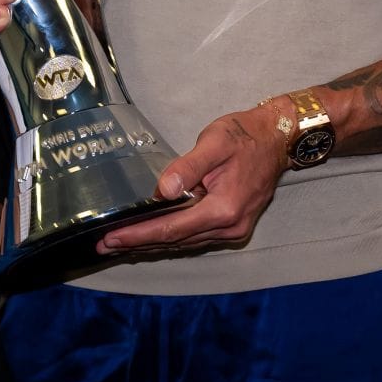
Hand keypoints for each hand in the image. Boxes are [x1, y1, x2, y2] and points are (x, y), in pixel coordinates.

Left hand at [96, 108, 282, 254]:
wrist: (277, 139)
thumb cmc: (245, 136)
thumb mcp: (214, 142)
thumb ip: (188, 167)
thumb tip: (162, 190)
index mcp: (224, 208)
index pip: (172, 229)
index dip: (139, 235)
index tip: (112, 238)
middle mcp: (229, 227)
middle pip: (176, 241)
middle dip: (139, 243)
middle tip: (104, 245)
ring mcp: (233, 230)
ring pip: (185, 243)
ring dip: (153, 244)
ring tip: (121, 244)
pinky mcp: (233, 226)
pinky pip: (195, 237)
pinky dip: (171, 238)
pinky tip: (152, 237)